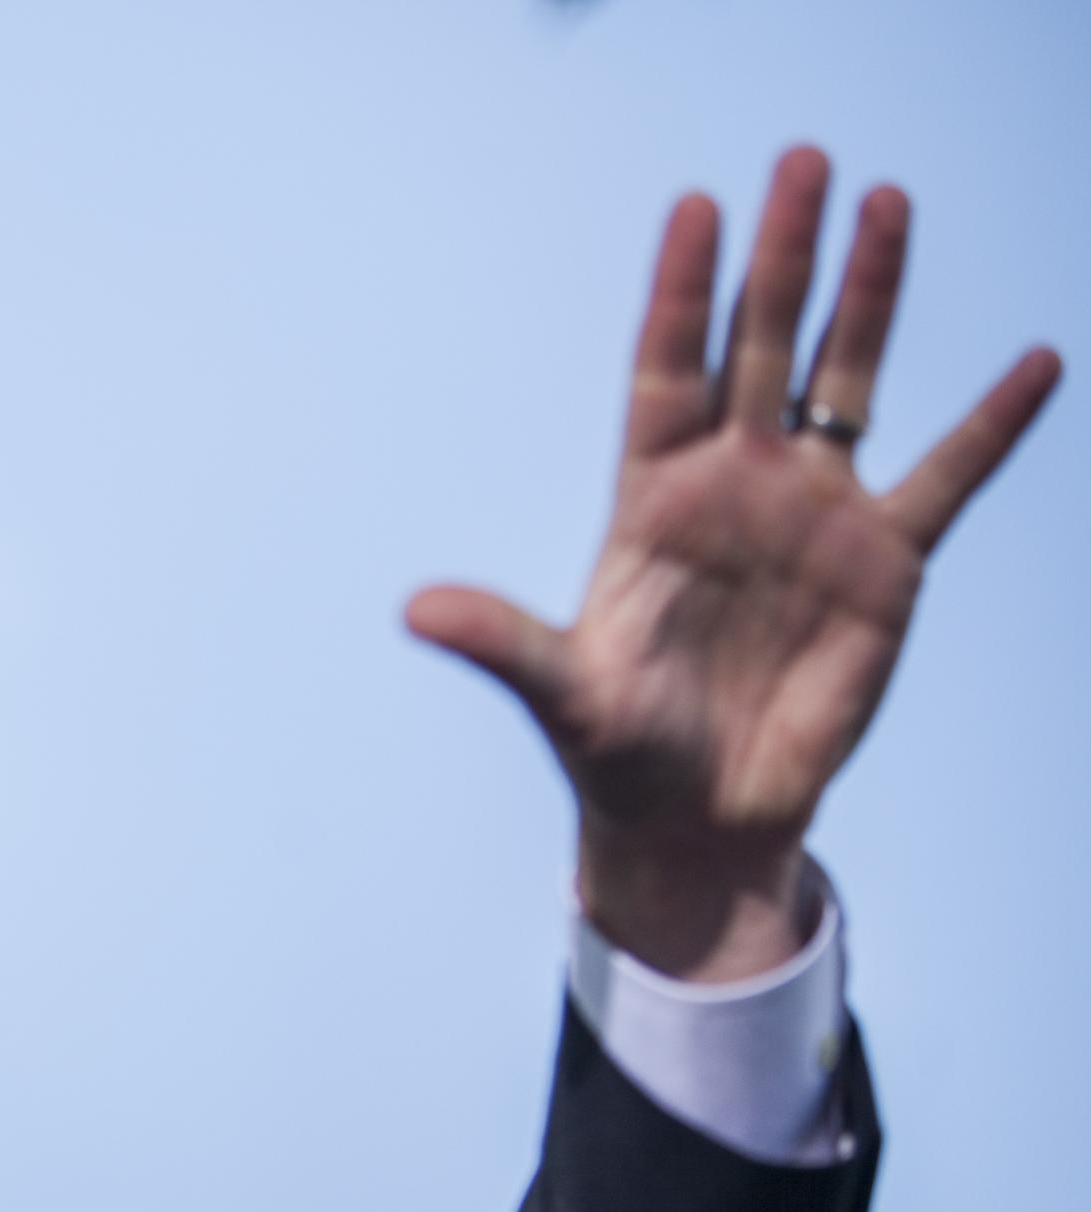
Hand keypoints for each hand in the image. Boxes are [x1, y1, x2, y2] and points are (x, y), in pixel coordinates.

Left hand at [407, 146, 1060, 980]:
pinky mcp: (884, 563)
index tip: (697, 207)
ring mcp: (812, 514)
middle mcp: (734, 485)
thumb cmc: (619, 751)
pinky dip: (991, 424)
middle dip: (781, 259)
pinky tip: (1037, 362)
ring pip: (847, 381)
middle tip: (803, 160)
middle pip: (760, 346)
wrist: (701, 817)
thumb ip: (501, 642)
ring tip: (888, 203)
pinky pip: (948, 477)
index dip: (682, 293)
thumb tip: (414, 611)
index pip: (668, 370)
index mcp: (653, 499)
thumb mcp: (561, 693)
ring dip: (870, 298)